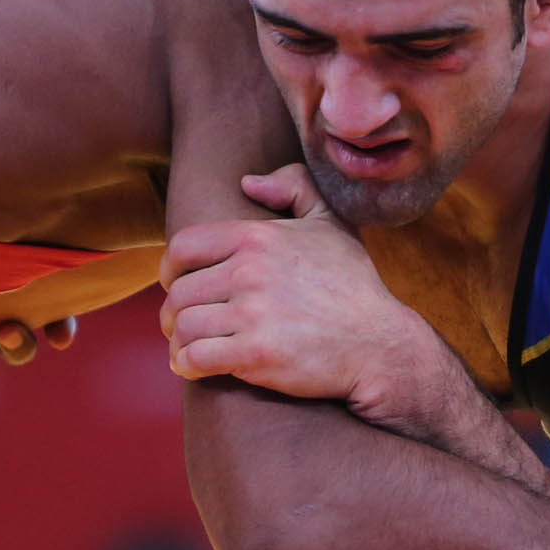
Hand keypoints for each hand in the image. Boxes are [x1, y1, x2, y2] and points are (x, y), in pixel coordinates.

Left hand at [158, 164, 432, 409]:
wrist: (379, 344)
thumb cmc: (353, 285)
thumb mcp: (331, 222)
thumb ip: (294, 187)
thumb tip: (248, 181)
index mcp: (258, 237)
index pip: (184, 246)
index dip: (171, 268)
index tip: (175, 284)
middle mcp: (250, 271)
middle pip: (180, 292)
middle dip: (173, 312)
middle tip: (180, 325)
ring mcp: (253, 314)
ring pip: (183, 326)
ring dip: (177, 340)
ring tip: (185, 348)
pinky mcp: (257, 355)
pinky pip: (196, 357)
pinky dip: (185, 364)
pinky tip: (191, 367)